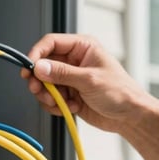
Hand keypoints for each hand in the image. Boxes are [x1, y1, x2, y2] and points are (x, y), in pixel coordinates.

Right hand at [22, 33, 150, 132]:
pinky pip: (50, 98)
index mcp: (83, 47)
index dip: (37, 54)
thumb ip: (62, 73)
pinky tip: (71, 108)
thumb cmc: (121, 93)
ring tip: (60, 103)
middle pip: (43, 64)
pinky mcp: (69, 94)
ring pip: (44, 83)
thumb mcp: (90, 80)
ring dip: (47, 96)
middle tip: (39, 90)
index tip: (29, 68)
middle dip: (39, 80)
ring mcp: (70, 78)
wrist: (129, 116)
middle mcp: (74, 60)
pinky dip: (55, 105)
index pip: (51, 43)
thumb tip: (39, 67)